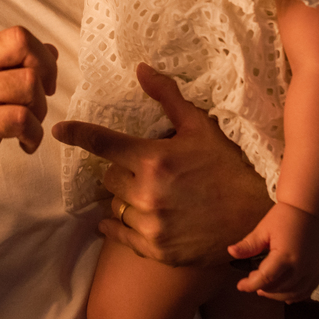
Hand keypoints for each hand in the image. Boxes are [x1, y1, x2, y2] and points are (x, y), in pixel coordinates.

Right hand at [0, 0, 58, 227]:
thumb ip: (8, 65)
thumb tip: (47, 53)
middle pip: (22, 39)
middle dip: (43, 69)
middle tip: (40, 94)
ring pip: (28, 84)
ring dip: (39, 111)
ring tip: (25, 126)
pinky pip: (23, 117)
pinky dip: (31, 136)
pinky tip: (20, 145)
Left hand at [52, 63, 270, 265]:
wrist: (259, 218)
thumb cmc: (230, 167)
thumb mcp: (200, 127)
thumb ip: (167, 97)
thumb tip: (141, 68)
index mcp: (153, 159)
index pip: (101, 143)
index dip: (77, 134)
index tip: (60, 130)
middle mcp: (147, 193)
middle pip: (108, 176)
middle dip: (120, 169)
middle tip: (142, 168)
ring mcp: (151, 225)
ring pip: (114, 205)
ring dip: (124, 197)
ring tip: (148, 193)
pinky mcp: (157, 250)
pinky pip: (119, 234)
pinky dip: (117, 226)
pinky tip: (122, 220)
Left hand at [229, 201, 318, 302]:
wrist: (307, 208)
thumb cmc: (284, 217)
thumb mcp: (263, 229)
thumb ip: (248, 245)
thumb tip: (231, 252)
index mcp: (285, 255)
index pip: (265, 278)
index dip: (251, 285)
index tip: (240, 286)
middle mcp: (300, 266)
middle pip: (279, 288)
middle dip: (263, 289)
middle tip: (252, 283)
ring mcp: (312, 269)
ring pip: (294, 293)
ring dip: (278, 295)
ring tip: (265, 290)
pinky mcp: (318, 268)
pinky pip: (308, 289)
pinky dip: (296, 295)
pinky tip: (286, 295)